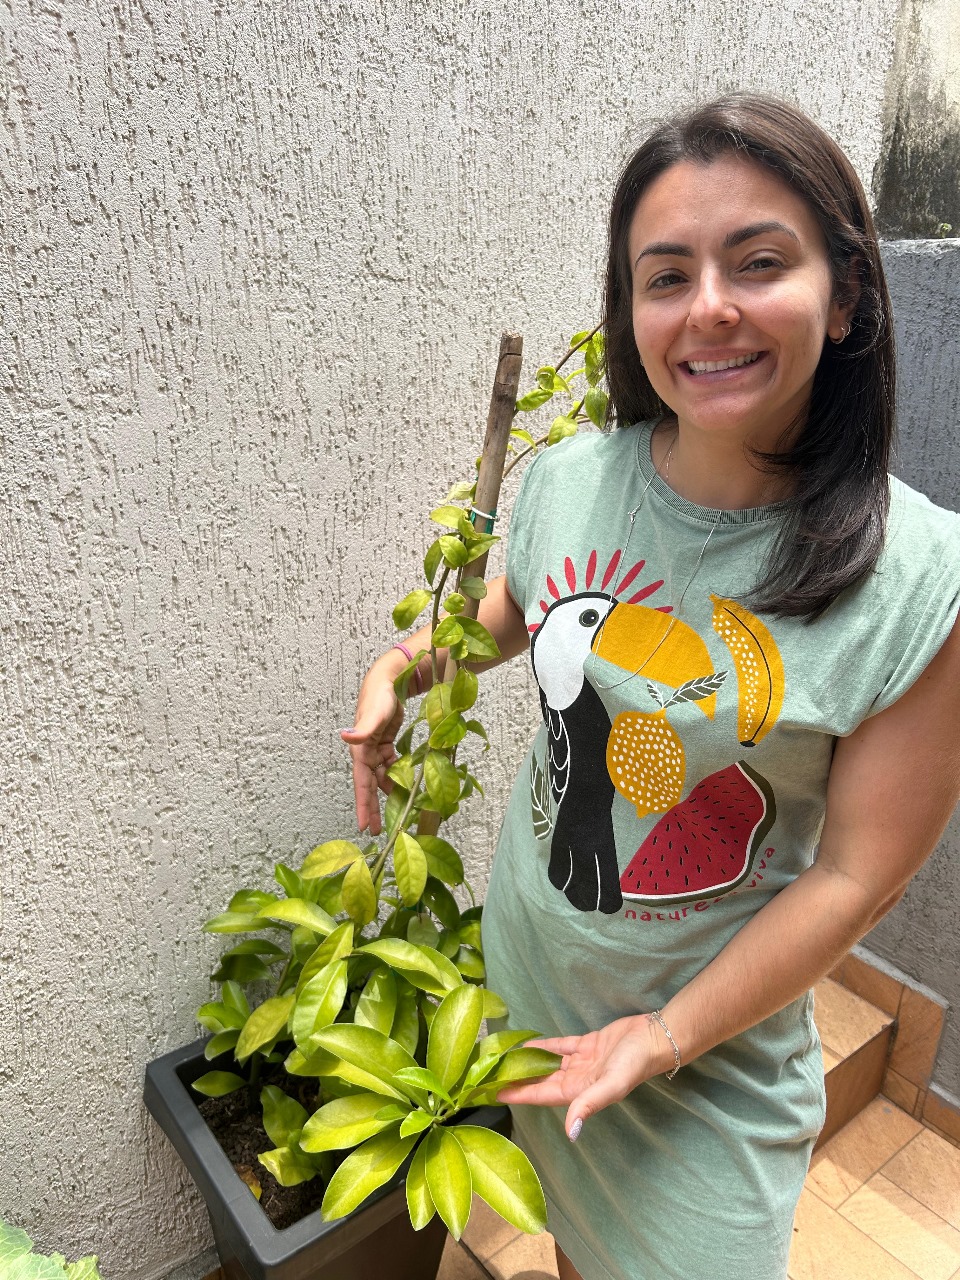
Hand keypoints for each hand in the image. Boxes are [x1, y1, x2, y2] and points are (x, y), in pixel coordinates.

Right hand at [341, 656, 406, 834]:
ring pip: (381, 778)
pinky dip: (396, 776)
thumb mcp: (374, 714)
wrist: (389, 680)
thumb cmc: (380, 697)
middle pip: (370, 786)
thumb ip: (362, 729)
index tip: (365, 826)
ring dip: (386, 795)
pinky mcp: (386, 745)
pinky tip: (403, 787)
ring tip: (393, 815)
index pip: (361, 783)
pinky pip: (390, 766)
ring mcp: (376, 750)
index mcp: (361, 751)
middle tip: (377, 831)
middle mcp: (367, 753)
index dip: (363, 804)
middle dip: (373, 808)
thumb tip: (345, 737)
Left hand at [495, 1014, 673, 1139]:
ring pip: (548, 1063)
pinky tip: (528, 1043)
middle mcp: (578, 1080)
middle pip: (541, 1080)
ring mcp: (583, 1062)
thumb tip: (572, 1132)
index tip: (494, 1093)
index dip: (519, 1094)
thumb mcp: (611, 1086)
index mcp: (580, 1093)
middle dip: (519, 1079)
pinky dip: (545, 1046)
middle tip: (491, 1074)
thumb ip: (589, 1106)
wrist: (654, 1037)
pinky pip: (561, 1046)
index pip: (542, 1095)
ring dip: (529, 1061)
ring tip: (505, 1057)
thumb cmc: (634, 1064)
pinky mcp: (588, 1045)